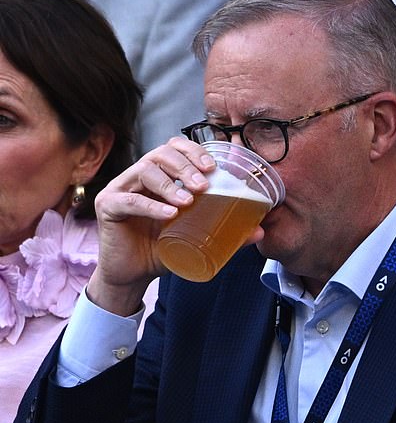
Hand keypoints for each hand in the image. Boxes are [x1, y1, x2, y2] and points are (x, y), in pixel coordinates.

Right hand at [87, 137, 214, 315]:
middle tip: (204, 185)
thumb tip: (259, 232)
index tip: (212, 167)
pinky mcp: (108, 206)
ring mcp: (121, 188)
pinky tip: (169, 214)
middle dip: (185, 166)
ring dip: (170, 184)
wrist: (133, 274)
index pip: (173, 148)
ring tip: (189, 202)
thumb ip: (225, 231)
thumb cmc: (163, 249)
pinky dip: (151, 206)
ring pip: (145, 170)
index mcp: (160, 176)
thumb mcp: (195, 237)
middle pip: (160, 154)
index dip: (192, 151)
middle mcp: (139, 176)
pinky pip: (130, 200)